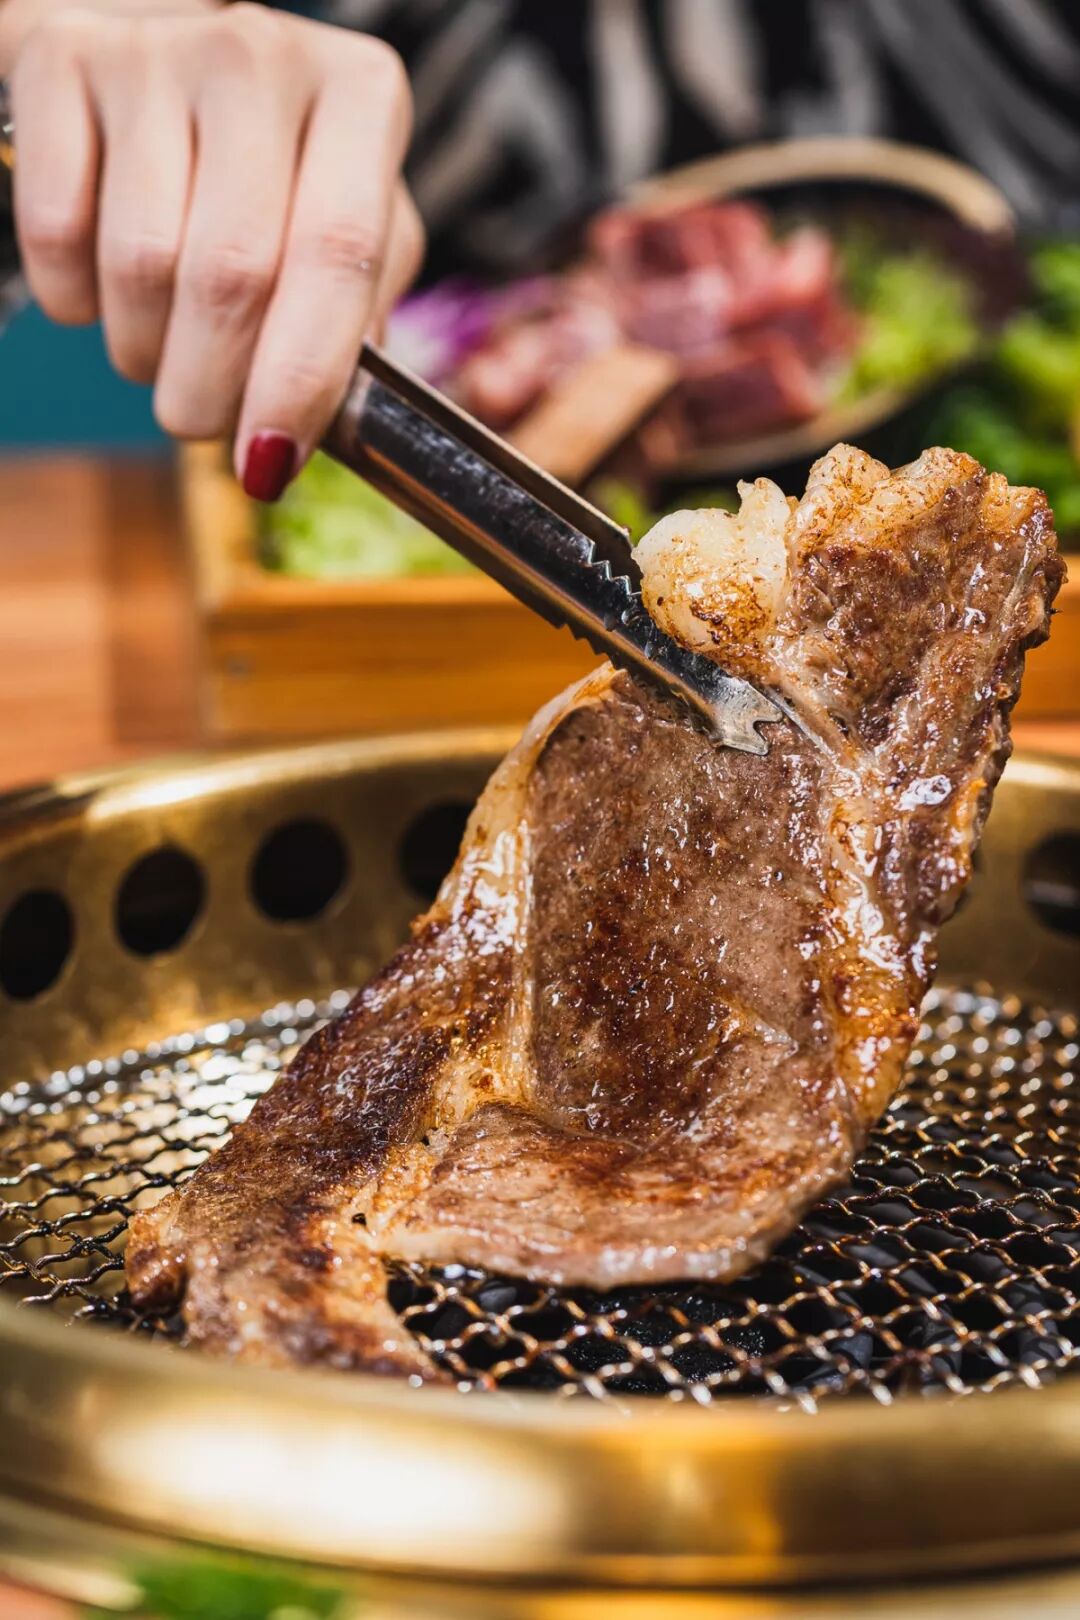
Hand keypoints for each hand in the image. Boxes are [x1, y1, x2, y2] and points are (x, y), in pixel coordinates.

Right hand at [6, 1, 421, 497]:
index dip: (300, 377)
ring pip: (140, 265)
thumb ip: (362, 308)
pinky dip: (75, 298)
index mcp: (359, 97)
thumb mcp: (350, 214)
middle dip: (211, 388)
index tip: (269, 462)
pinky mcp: (61, 63)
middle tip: (203, 421)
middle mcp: (263, 59)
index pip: (339, 254)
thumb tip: (335, 420)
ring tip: (161, 346)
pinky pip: (57, 233)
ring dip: (143, 351)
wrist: (164, 59)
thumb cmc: (276, 165)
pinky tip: (103, 287)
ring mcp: (157, 52)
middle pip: (231, 274)